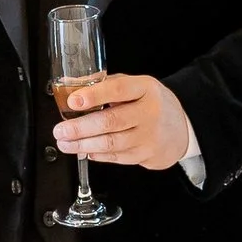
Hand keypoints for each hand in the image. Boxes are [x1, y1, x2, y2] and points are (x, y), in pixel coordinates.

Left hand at [55, 72, 194, 168]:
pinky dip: (97, 155)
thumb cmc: (151, 104)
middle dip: (81, 127)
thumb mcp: (135, 86)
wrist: (180, 128)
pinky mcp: (146, 155)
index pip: (118, 89)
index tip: (73, 101)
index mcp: (145, 89)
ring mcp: (149, 137)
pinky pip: (117, 157)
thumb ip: (105, 85)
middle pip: (111, 121)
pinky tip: (85, 151)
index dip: (94, 95)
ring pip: (112, 143)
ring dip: (84, 145)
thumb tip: (72, 84)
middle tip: (61, 130)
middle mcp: (149, 113)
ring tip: (65, 143)